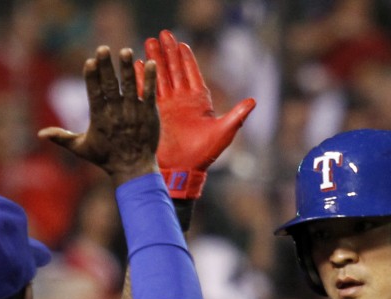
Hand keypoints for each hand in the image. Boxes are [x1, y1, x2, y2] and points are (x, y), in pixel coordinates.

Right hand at [39, 46, 158, 185]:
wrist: (133, 169)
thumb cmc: (106, 158)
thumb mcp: (81, 148)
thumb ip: (62, 137)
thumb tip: (40, 134)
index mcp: (99, 118)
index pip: (94, 93)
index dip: (92, 77)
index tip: (90, 61)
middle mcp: (116, 113)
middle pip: (110, 86)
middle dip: (107, 67)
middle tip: (103, 49)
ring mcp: (133, 113)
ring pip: (129, 86)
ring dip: (126, 68)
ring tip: (125, 51)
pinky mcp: (149, 114)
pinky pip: (149, 94)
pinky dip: (149, 79)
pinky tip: (149, 63)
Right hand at [133, 29, 255, 197]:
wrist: (183, 171)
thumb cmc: (205, 154)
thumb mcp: (223, 132)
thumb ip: (237, 116)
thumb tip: (253, 100)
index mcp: (198, 100)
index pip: (192, 73)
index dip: (186, 58)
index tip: (181, 43)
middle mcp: (182, 100)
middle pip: (174, 69)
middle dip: (168, 52)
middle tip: (161, 34)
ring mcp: (167, 105)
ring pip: (159, 76)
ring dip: (154, 60)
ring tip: (147, 42)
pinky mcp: (154, 114)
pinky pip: (147, 92)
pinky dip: (142, 78)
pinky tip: (136, 65)